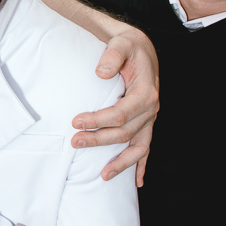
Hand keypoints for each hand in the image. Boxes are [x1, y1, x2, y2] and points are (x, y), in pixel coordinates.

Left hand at [71, 28, 157, 184]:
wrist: (140, 48)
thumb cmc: (129, 46)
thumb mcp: (121, 44)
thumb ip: (112, 56)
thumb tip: (101, 73)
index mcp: (146, 93)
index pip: (120, 114)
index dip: (98, 120)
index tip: (76, 121)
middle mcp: (151, 109)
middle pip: (124, 132)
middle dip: (99, 139)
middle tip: (74, 141)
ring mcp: (150, 118)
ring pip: (138, 146)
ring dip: (121, 163)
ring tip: (103, 175)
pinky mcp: (146, 122)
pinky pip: (146, 147)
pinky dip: (142, 165)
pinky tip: (137, 181)